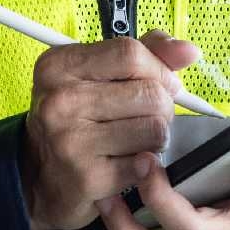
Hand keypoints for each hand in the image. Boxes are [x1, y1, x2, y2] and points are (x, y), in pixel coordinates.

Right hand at [22, 30, 199, 229]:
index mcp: (59, 66)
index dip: (158, 69)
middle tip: (146, 118)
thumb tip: (188, 51)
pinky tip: (125, 163)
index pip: (130, 53)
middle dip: (163, 108)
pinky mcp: (87, 177)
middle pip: (150, 93)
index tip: (161, 83)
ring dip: (156, 138)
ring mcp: (70, 140)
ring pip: (155, 129)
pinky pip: (146, 163)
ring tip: (136, 140)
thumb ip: (145, 54)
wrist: (41, 179)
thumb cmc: (77, 120)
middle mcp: (59, 101)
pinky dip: (146, 165)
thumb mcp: (98, 76)